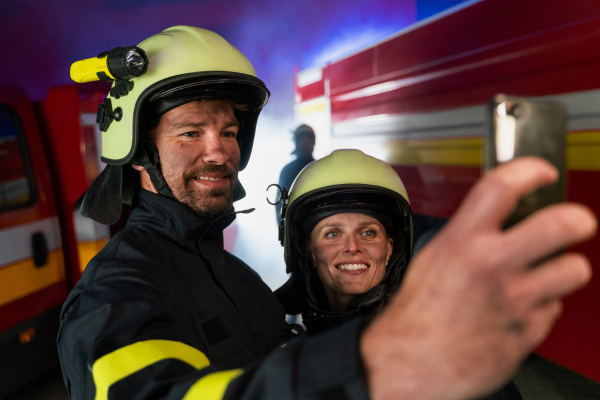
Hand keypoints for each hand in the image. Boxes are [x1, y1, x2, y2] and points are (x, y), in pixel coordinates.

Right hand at [361, 157, 595, 399]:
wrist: (410, 363)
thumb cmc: (416, 314)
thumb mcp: (433, 259)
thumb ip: (468, 235)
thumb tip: (499, 217)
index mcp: (462, 242)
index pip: (504, 186)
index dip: (531, 169)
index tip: (543, 172)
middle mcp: (492, 266)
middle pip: (562, 223)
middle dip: (578, 218)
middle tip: (577, 221)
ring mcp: (515, 300)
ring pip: (572, 269)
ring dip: (564, 268)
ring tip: (546, 272)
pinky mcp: (529, 331)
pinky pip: (553, 309)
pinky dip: (542, 306)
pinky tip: (517, 310)